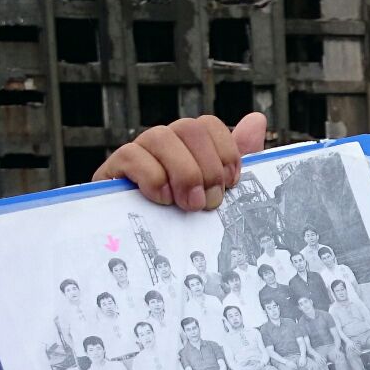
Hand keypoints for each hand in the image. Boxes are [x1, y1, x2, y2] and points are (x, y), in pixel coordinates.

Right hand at [93, 111, 267, 208]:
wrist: (133, 249)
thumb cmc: (179, 221)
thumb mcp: (212, 194)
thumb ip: (235, 159)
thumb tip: (256, 119)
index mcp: (188, 147)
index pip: (208, 125)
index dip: (225, 151)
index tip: (231, 183)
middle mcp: (163, 144)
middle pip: (188, 128)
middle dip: (206, 167)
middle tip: (208, 202)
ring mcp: (137, 153)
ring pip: (160, 136)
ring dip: (182, 172)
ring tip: (187, 204)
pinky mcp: (113, 169)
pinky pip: (132, 155)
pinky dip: (152, 177)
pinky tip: (162, 199)